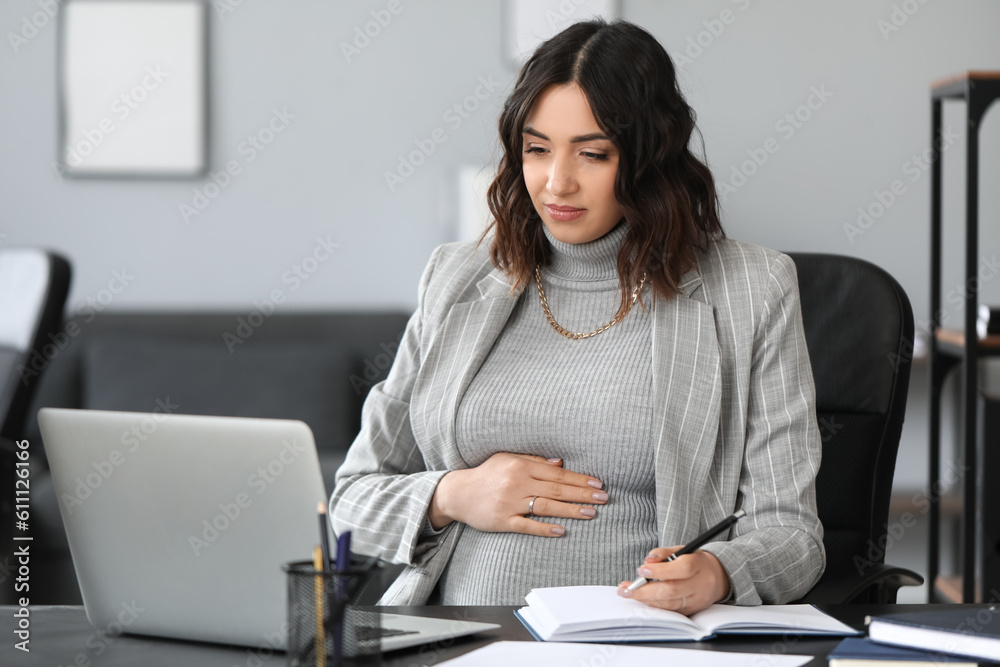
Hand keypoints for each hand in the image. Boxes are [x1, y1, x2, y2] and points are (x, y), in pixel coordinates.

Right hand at [427, 452, 606, 536]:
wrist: (458, 493)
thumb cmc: (486, 474)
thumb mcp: (507, 459)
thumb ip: (534, 460)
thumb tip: (560, 464)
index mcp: (520, 465)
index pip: (557, 473)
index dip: (579, 478)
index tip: (597, 483)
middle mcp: (517, 482)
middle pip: (556, 489)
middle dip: (582, 494)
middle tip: (603, 498)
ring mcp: (510, 502)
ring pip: (547, 506)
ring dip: (571, 510)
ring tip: (591, 513)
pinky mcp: (503, 520)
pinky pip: (527, 525)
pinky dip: (545, 528)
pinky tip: (561, 530)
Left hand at [615, 547, 730, 614]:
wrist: (716, 577)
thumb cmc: (693, 561)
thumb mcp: (680, 550)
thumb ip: (663, 553)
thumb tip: (648, 561)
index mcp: (698, 564)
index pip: (681, 569)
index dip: (660, 571)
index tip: (641, 570)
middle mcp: (700, 584)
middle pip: (672, 590)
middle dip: (645, 591)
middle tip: (626, 588)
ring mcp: (697, 600)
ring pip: (669, 604)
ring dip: (645, 599)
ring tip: (628, 592)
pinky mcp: (692, 611)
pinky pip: (670, 610)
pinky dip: (654, 605)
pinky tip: (642, 599)